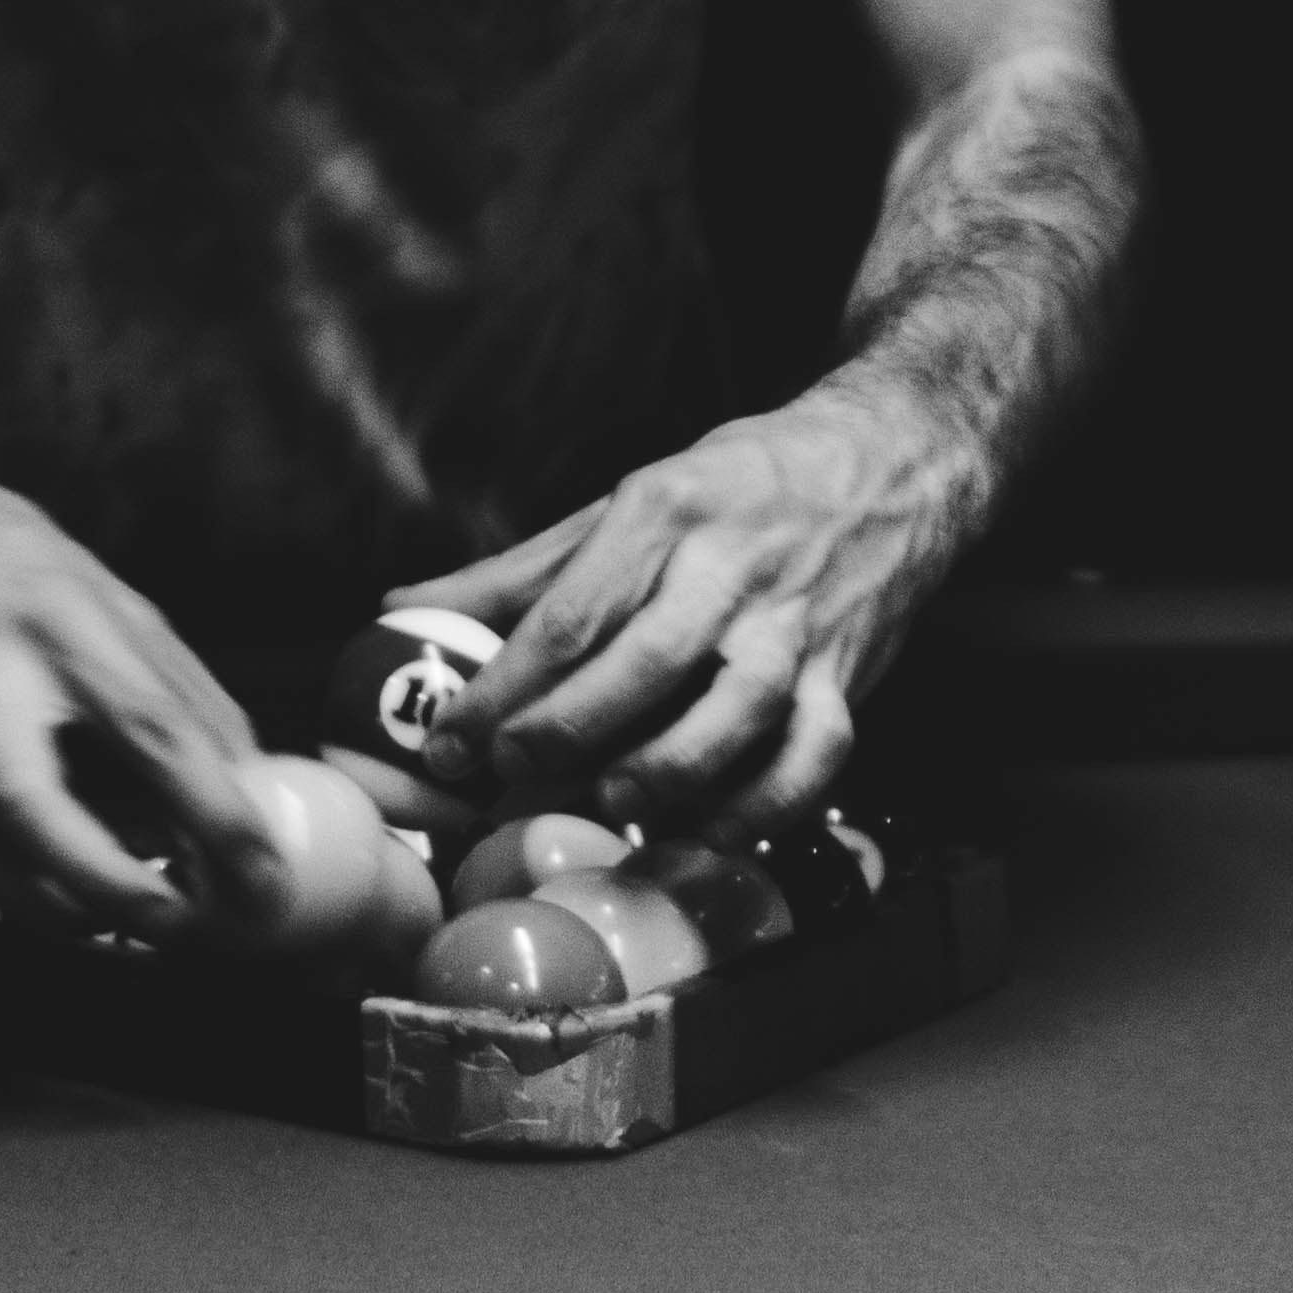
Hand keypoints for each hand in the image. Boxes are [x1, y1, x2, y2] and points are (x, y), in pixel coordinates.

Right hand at [0, 444, 278, 942]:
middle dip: (109, 889)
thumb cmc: (6, 565)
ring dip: (41, 913)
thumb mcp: (111, 596)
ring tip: (99, 923)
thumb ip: (179, 690)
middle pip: (30, 806)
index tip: (261, 881)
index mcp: (60, 619)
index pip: (150, 727)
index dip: (214, 815)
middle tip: (170, 927)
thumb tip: (247, 786)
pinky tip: (4, 903)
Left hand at [381, 389, 948, 844]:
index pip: (569, 614)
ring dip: (665, 771)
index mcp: (666, 511)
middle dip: (565, 731)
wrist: (892, 462)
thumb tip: (400, 610)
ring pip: (733, 713)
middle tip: (507, 775)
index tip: (447, 742)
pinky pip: (813, 757)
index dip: (500, 689)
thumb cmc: (738, 488)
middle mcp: (733, 569)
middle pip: (642, 662)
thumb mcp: (627, 503)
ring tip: (609, 802)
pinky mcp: (852, 676)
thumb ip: (519, 569)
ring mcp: (798, 627)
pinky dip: (762, 805)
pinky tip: (707, 829)